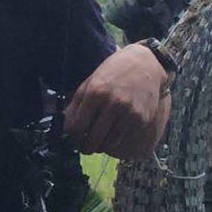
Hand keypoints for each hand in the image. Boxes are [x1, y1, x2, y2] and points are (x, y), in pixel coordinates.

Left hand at [64, 44, 170, 159]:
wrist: (146, 64)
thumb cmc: (114, 72)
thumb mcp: (90, 83)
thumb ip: (77, 105)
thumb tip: (65, 129)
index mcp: (96, 92)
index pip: (76, 127)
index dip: (71, 137)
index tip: (72, 139)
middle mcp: (114, 103)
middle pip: (92, 139)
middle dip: (84, 147)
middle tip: (83, 147)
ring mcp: (130, 113)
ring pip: (109, 144)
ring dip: (100, 147)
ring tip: (96, 144)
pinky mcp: (143, 119)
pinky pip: (124, 138)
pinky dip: (116, 140)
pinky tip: (112, 134)